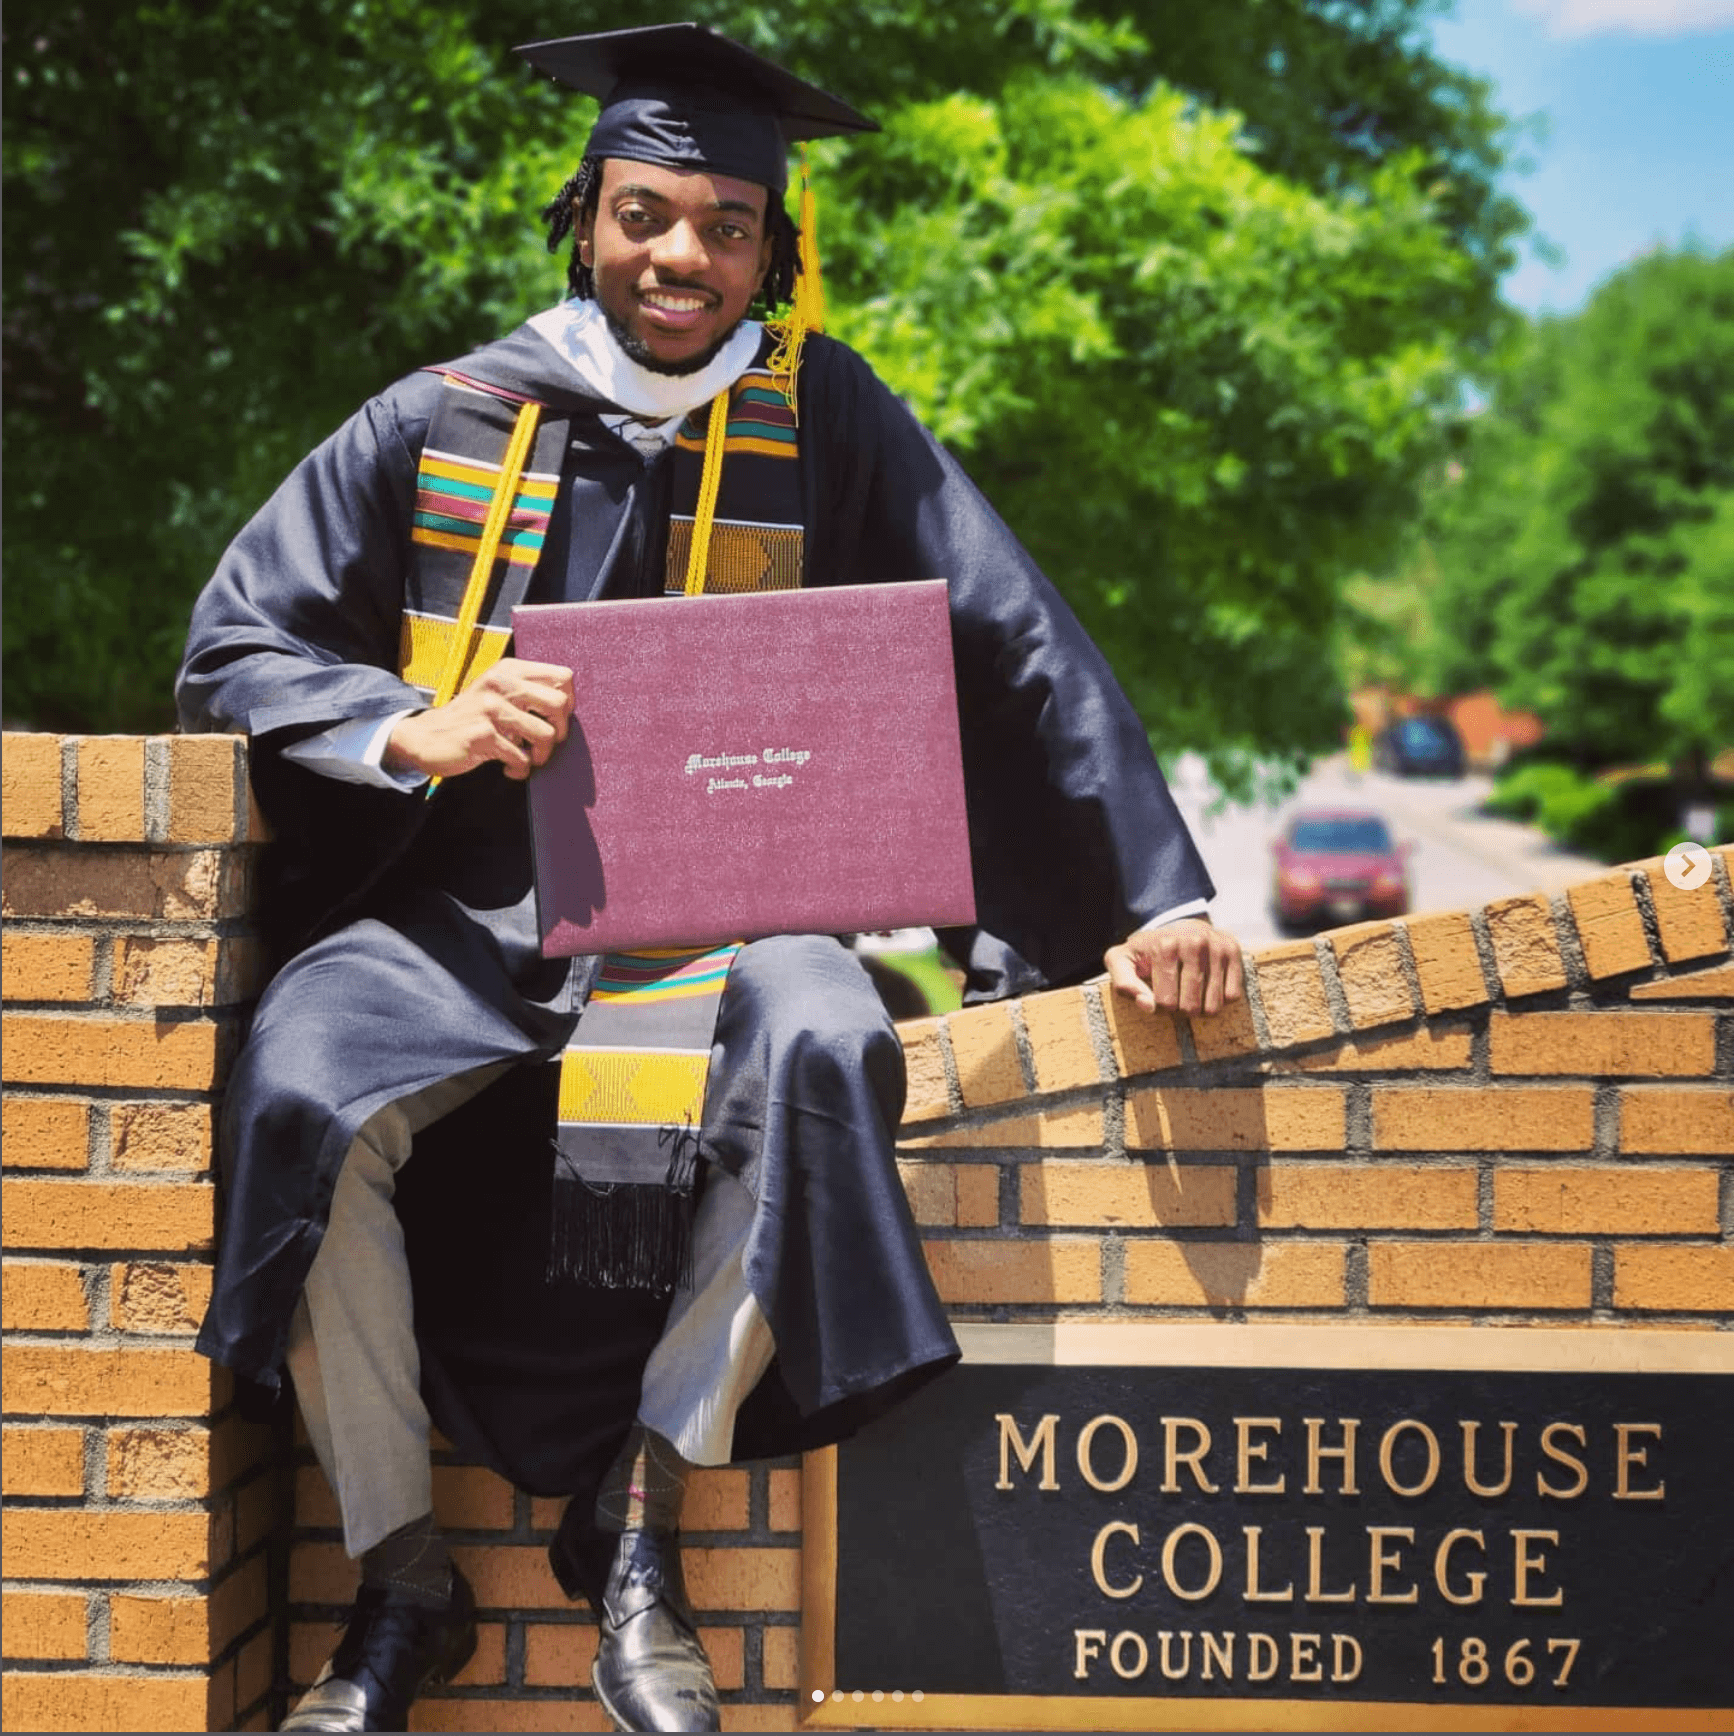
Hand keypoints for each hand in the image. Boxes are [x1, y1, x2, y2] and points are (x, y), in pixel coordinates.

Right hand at [382, 658, 573, 781]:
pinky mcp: (483, 734)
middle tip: (545, 743)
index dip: (568, 702)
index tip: (553, 719)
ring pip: (545, 735)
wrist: (425, 736)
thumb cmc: (471, 718)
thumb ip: (526, 691)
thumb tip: (568, 705)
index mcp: (509, 670)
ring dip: (540, 756)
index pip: (563, 677)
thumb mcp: (496, 692)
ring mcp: (490, 708)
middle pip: (560, 704)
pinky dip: (520, 770)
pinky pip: (522, 758)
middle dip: (560, 731)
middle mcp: (501, 684)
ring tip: (527, 759)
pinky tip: (509, 768)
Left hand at [1104, 917, 1243, 1017]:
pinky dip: (1220, 999)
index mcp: (1164, 947)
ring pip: (1213, 1006)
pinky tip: (1208, 987)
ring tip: (1192, 994)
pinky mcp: (1233, 951)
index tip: (1158, 995)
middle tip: (1177, 996)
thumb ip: (1123, 984)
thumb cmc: (1148, 950)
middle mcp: (1193, 943)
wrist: (1178, 925)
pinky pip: (1232, 996)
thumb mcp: (1121, 961)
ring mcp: (1216, 946)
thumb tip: (1147, 1005)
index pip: (1165, 1003)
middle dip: (1181, 1009)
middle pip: (1190, 1007)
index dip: (1160, 1007)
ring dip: (1201, 1008)